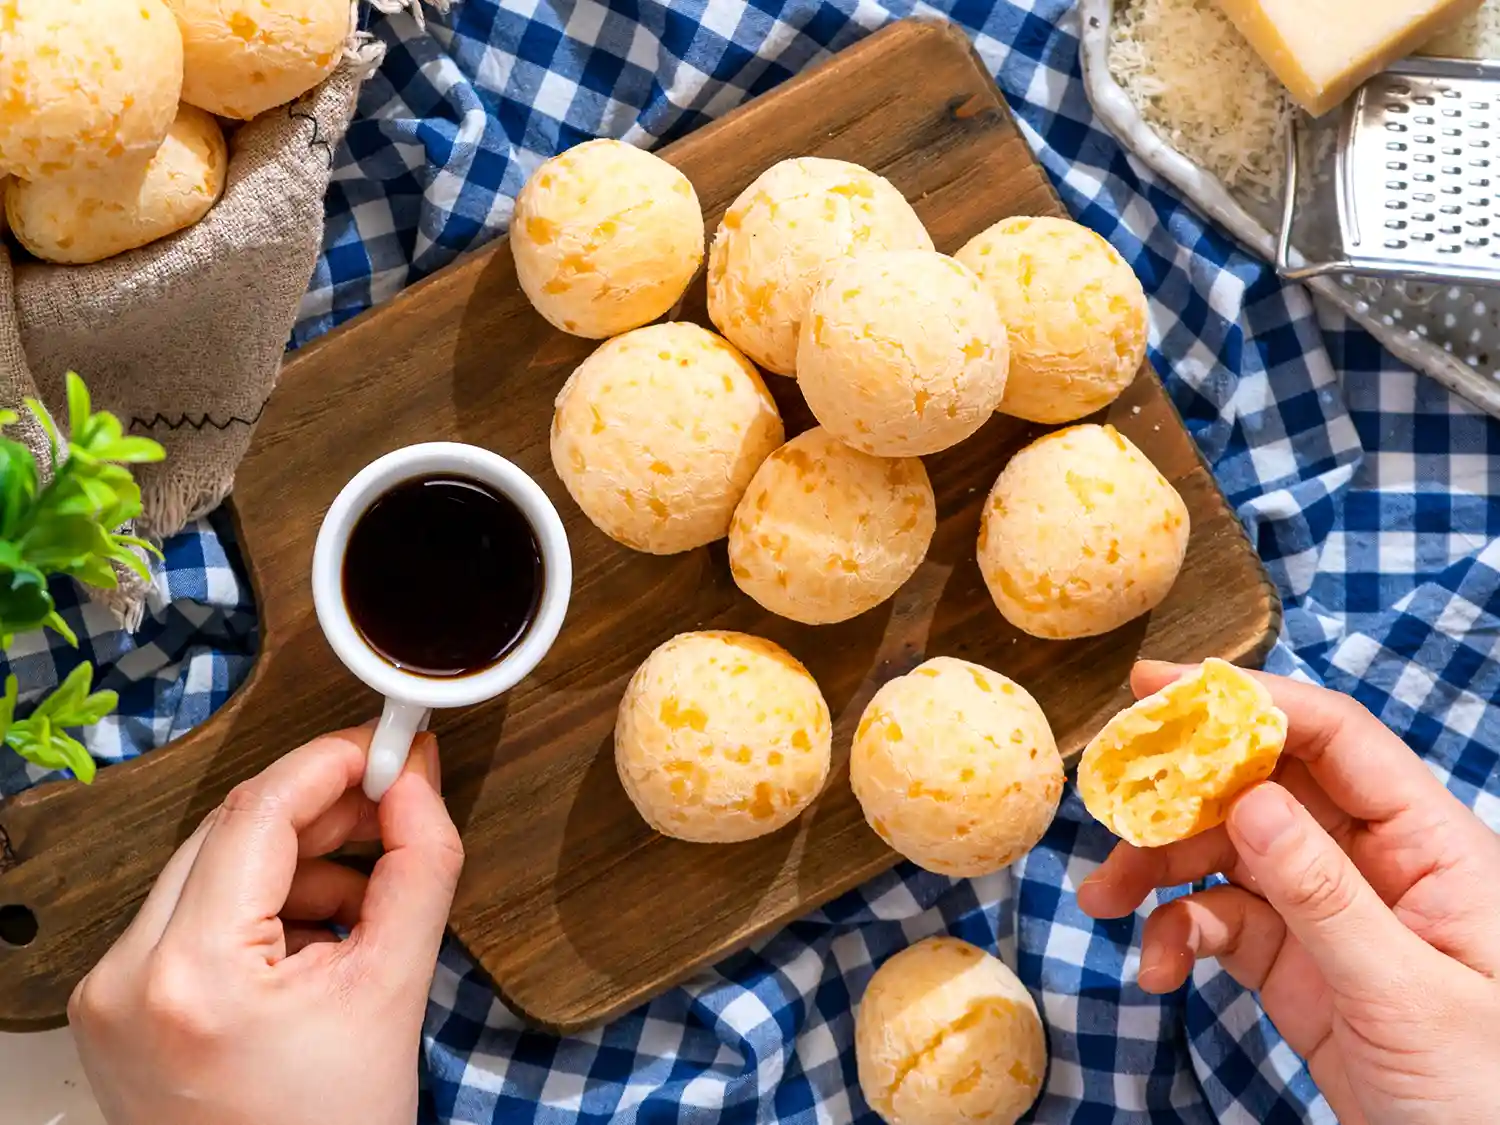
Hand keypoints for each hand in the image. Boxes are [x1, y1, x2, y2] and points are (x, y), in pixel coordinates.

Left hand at [69, 727, 463, 1124]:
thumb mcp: (396, 989)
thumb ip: (419, 865)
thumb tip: (415, 780)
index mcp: (192, 975)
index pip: (258, 813)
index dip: (334, 763)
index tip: (390, 747)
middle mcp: (127, 978)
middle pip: (231, 833)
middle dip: (322, 813)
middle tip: (394, 805)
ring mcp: (110, 995)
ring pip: (211, 867)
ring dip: (296, 862)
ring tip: (364, 898)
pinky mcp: (115, 1006)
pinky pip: (192, 914)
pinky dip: (260, 906)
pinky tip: (317, 935)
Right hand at [1079, 662, 1499, 1124]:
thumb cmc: (1490, 1097)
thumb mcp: (1406, 996)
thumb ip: (1324, 896)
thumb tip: (1251, 801)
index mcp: (1431, 848)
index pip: (1335, 741)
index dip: (1248, 702)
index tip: (1158, 688)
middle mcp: (1376, 866)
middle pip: (1262, 790)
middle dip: (1179, 797)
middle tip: (1107, 802)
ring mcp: (1331, 914)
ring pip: (1227, 854)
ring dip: (1159, 869)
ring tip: (1102, 902)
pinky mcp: (1295, 964)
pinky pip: (1219, 922)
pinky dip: (1175, 935)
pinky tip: (1156, 969)